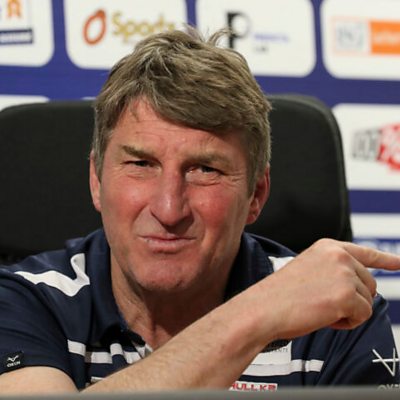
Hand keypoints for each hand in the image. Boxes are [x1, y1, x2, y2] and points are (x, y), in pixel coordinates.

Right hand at [258, 239, 399, 339]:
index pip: (364, 252)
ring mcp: (344, 274)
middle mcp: (339, 256)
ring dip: (348, 311)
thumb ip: (333, 271)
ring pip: (367, 301)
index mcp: (327, 247)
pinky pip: (363, 315)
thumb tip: (359, 288)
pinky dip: (347, 322)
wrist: (264, 308)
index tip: (399, 262)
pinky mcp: (347, 295)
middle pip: (369, 283)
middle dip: (353, 299)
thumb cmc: (280, 295)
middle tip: (324, 303)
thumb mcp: (308, 271)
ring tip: (320, 308)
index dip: (385, 259)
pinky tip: (325, 317)